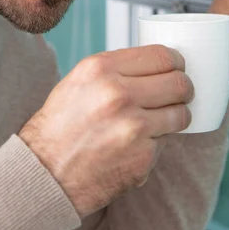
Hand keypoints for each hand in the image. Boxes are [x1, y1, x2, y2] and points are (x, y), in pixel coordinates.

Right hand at [19, 45, 192, 218]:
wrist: (44, 173)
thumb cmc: (61, 125)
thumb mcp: (80, 80)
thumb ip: (117, 68)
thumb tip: (158, 62)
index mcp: (102, 69)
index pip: (162, 55)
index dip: (176, 62)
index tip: (177, 68)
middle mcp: (118, 94)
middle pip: (180, 82)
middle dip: (183, 88)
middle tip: (177, 94)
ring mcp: (133, 128)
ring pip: (182, 113)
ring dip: (176, 116)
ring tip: (161, 119)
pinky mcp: (142, 157)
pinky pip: (167, 142)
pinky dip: (157, 143)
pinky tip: (136, 144)